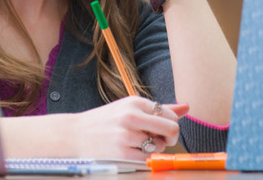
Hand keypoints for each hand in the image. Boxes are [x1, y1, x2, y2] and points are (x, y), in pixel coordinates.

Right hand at [69, 96, 186, 159]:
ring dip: (153, 149)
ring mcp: (126, 136)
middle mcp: (131, 117)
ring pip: (159, 146)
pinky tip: (131, 153)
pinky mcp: (122, 154)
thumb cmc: (106, 121)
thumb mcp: (130, 108)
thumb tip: (187, 106)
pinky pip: (147, 159)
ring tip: (136, 144)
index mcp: (135, 102)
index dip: (170, 124)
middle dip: (171, 137)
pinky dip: (144, 159)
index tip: (160, 129)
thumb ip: (159, 109)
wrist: (75, 135)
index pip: (170, 114)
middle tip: (161, 140)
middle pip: (171, 129)